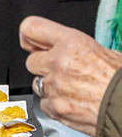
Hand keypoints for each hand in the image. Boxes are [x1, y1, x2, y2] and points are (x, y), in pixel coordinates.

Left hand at [21, 15, 121, 134]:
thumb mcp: (107, 52)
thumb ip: (77, 48)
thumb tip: (62, 47)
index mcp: (73, 43)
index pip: (31, 28)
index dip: (28, 37)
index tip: (30, 43)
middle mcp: (60, 63)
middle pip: (31, 61)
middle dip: (44, 67)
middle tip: (63, 72)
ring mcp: (56, 87)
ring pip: (38, 84)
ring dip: (51, 87)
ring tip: (75, 90)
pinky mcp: (56, 108)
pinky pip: (45, 104)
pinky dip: (56, 105)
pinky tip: (75, 103)